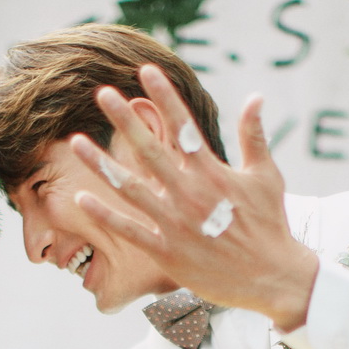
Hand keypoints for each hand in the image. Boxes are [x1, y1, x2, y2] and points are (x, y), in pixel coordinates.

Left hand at [68, 65, 319, 331]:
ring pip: (130, 189)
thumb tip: (255, 96)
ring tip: (76, 142)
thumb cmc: (270, 225)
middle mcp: (190, 194)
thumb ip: (255, 136)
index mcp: (213, 172)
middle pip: (150, 150)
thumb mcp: (266, 176)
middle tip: (102, 93)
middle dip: (125, 120)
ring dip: (101, 164)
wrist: (272, 278)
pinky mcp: (167, 252)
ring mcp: (176, 223)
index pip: (184, 126)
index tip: (146, 71)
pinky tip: (81, 198)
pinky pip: (129, 231)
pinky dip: (105, 216)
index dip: (165, 97)